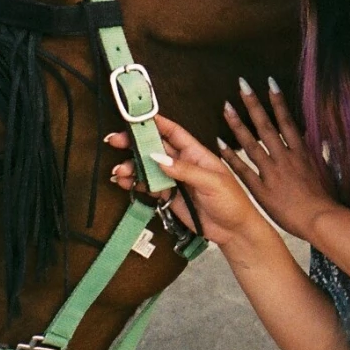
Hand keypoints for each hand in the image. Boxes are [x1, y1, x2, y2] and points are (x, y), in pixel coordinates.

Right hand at [105, 116, 264, 248]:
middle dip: (134, 143)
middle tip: (115, 141)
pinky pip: (148, 186)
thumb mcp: (212, 183)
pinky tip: (123, 182)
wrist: (234, 231)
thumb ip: (185, 170)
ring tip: (119, 171)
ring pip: (148, 167)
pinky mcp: (169, 196)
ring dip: (132, 166)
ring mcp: (174, 180)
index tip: (135, 118)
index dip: (155, 123)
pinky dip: (134, 183)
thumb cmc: (232, 202)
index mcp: (196, 153)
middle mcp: (182, 163)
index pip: (173, 133)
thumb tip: (158, 157)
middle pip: (154, 148)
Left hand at [221, 77, 337, 241]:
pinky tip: (219, 143)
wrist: (319, 219)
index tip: (269, 83)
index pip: (287, 121)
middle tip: (241, 85)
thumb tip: (315, 139)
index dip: (278, 101)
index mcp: (301, 152)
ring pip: (251, 144)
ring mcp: (271, 172)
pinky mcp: (261, 189)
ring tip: (226, 107)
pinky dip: (230, 156)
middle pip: (266, 126)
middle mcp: (285, 157)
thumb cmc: (325, 199)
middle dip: (253, 104)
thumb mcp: (324, 170)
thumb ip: (316, 154)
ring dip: (238, 125)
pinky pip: (242, 169)